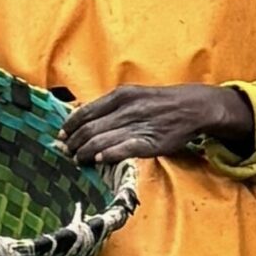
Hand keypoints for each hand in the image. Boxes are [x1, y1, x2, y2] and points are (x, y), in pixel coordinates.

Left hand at [58, 84, 250, 164]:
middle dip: (73, 143)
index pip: (84, 113)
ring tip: (79, 159)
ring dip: (84, 153)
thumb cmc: (162, 102)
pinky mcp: (149, 142)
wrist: (194, 107)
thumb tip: (82, 117)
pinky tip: (98, 160)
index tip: (61, 136)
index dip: (69, 127)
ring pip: (100, 141)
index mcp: (121, 96)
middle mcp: (127, 110)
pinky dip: (106, 155)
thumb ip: (110, 105)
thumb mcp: (135, 94)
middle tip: (67, 152)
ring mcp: (137, 126)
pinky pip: (121, 150)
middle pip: (89, 129)